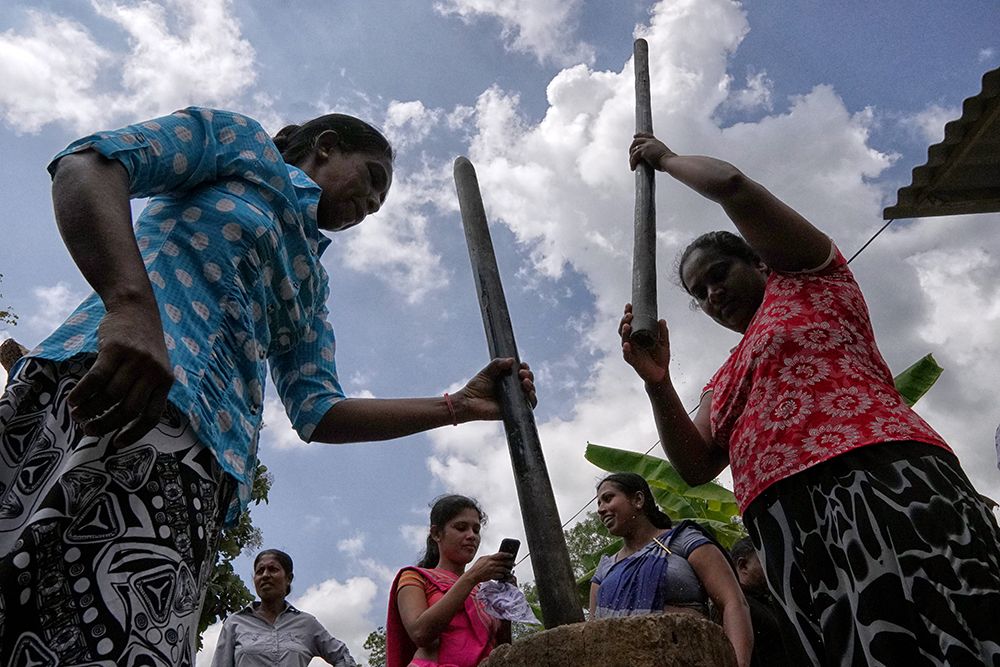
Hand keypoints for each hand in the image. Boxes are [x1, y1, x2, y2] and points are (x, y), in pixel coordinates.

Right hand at [68, 297, 173, 446]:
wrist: (136, 308)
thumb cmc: (142, 343)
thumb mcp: (154, 366)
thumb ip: (144, 389)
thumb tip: (121, 421)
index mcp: (166, 381)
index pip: (152, 415)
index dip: (134, 433)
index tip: (117, 443)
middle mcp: (153, 372)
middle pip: (128, 409)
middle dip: (106, 425)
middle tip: (89, 431)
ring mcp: (136, 361)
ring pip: (110, 396)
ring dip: (90, 410)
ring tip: (77, 415)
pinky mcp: (116, 350)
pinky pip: (96, 379)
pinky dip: (82, 393)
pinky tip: (72, 401)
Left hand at [453, 358, 535, 420]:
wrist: (469, 402)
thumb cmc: (476, 387)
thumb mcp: (487, 371)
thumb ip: (498, 364)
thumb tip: (512, 360)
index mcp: (508, 379)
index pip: (522, 372)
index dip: (525, 368)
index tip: (522, 366)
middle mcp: (513, 389)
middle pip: (528, 381)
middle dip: (529, 375)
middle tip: (522, 374)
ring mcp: (515, 399)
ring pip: (531, 392)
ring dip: (532, 386)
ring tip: (525, 382)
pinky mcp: (515, 409)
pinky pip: (529, 406)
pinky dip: (532, 399)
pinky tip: (529, 393)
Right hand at [463, 552, 514, 584]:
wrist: (473, 575)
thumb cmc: (476, 567)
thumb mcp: (482, 559)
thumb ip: (489, 557)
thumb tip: (495, 556)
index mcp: (489, 558)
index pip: (501, 554)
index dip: (507, 555)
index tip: (511, 555)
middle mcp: (492, 563)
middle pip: (504, 562)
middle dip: (510, 563)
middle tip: (513, 564)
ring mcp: (492, 570)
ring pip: (503, 569)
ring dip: (507, 570)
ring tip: (508, 570)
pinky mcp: (493, 576)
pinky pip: (500, 575)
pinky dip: (502, 575)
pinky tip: (503, 575)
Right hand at [619, 303, 669, 384]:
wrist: (661, 375)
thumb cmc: (660, 359)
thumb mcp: (664, 343)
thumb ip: (663, 332)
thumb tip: (662, 320)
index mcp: (638, 336)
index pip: (630, 323)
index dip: (628, 314)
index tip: (629, 306)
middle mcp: (632, 343)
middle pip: (623, 329)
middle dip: (624, 321)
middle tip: (629, 314)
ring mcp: (631, 351)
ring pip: (624, 340)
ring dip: (624, 332)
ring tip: (627, 325)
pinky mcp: (632, 361)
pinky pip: (627, 355)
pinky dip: (626, 350)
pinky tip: (627, 344)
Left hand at [629, 133, 675, 170]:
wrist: (670, 161)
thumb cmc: (669, 160)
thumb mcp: (663, 154)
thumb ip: (657, 154)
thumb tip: (655, 159)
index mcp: (656, 142)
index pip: (646, 135)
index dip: (639, 135)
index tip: (635, 136)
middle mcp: (651, 142)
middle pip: (637, 140)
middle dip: (632, 147)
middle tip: (630, 154)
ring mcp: (647, 145)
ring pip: (634, 149)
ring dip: (631, 157)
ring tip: (632, 164)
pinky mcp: (644, 151)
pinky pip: (634, 156)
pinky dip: (632, 162)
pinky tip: (633, 167)